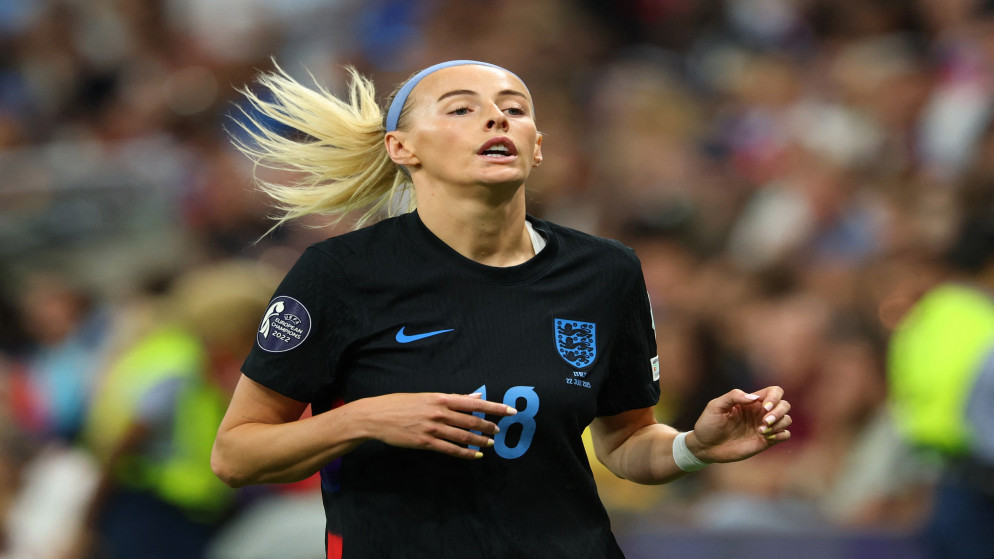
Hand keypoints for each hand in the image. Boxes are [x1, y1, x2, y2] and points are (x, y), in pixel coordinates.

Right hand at [357, 392, 516, 459]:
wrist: (377, 416)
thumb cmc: (401, 404)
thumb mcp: (427, 397)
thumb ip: (452, 398)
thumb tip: (475, 396)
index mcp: (441, 398)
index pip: (474, 402)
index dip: (494, 407)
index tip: (510, 411)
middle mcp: (440, 412)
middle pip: (472, 420)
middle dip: (489, 426)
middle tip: (500, 431)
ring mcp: (433, 428)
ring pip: (464, 436)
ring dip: (480, 440)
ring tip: (491, 442)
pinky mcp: (426, 442)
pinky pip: (451, 450)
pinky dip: (465, 453)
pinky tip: (475, 455)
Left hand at [687, 387, 790, 463]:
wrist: (705, 446)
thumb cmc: (709, 424)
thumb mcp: (716, 406)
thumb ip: (734, 396)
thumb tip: (755, 398)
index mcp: (751, 401)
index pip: (774, 392)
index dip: (774, 397)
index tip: (764, 407)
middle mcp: (760, 413)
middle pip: (784, 405)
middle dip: (779, 412)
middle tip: (765, 421)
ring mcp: (764, 427)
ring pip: (786, 420)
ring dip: (779, 424)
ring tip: (761, 431)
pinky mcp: (765, 441)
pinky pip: (784, 435)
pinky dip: (782, 435)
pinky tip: (767, 437)